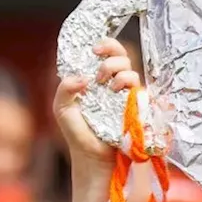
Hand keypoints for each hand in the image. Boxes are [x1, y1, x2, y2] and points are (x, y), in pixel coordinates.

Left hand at [53, 37, 141, 172]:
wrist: (92, 157)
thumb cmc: (77, 134)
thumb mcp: (62, 108)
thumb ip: (65, 89)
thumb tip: (83, 78)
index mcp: (95, 80)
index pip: (104, 54)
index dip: (104, 45)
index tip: (94, 49)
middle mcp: (112, 84)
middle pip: (121, 55)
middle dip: (112, 51)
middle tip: (99, 63)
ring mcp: (125, 95)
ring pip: (130, 68)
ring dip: (118, 69)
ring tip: (107, 83)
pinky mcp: (135, 106)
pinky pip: (139, 86)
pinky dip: (128, 82)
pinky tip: (116, 90)